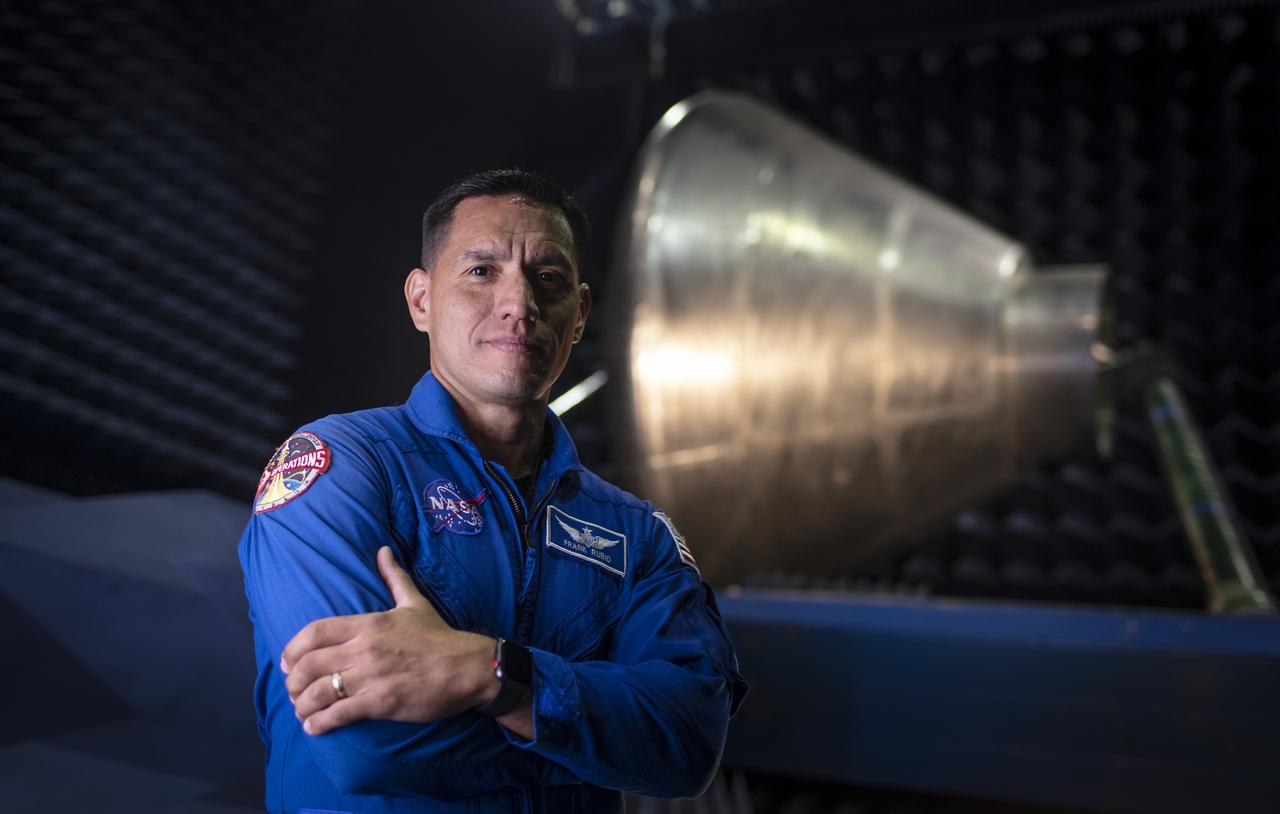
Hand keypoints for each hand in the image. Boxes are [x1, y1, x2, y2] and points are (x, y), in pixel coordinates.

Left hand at [281, 546, 497, 734]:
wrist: (469, 668)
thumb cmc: (440, 637)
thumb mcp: (414, 603)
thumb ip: (394, 577)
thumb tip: (383, 550)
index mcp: (368, 623)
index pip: (314, 632)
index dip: (293, 649)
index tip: (288, 662)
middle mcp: (365, 648)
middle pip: (309, 665)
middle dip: (292, 682)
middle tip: (292, 691)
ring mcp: (371, 676)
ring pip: (318, 692)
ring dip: (301, 705)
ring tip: (301, 712)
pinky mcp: (380, 702)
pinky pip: (337, 714)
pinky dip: (318, 723)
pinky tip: (314, 727)